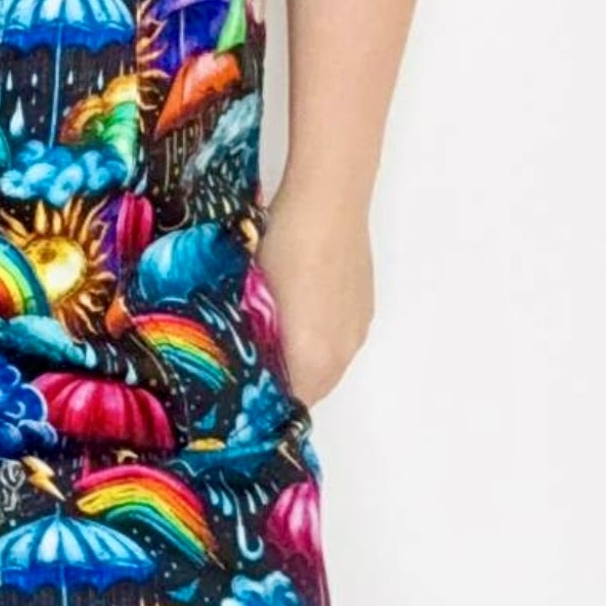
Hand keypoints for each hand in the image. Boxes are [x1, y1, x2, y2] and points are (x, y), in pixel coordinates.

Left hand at [256, 184, 374, 408]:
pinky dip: (321, 338)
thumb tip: (240, 356)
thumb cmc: (283, 247)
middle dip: (285, 382)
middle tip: (253, 362)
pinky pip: (341, 338)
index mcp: (315, 358)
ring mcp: (358, 328)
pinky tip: (300, 309)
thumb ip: (252, 338)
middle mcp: (343, 352)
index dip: (266, 399)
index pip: (290, 402)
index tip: (242, 386)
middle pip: (314, 387)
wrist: (327, 203)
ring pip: (329, 362)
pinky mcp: (364, 306)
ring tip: (273, 334)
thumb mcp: (254, 295)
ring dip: (305, 359)